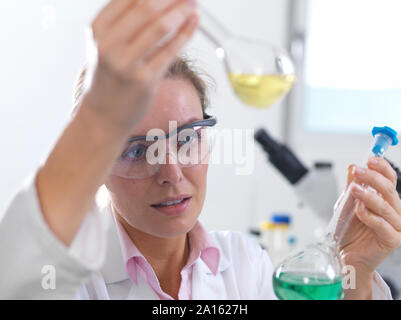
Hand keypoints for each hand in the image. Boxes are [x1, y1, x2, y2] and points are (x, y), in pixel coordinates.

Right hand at [82, 0, 198, 129]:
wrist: (103, 115)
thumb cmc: (108, 76)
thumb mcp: (105, 44)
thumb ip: (123, 19)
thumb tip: (160, 1)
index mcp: (98, 29)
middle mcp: (109, 45)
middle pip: (146, 7)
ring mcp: (127, 64)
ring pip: (160, 27)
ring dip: (181, 11)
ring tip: (193, 3)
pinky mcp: (145, 81)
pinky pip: (170, 51)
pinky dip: (185, 33)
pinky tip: (193, 22)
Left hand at [335, 157, 400, 297]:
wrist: (346, 255)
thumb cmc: (349, 230)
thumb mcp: (347, 204)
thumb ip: (352, 187)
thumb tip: (352, 166)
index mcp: (386, 200)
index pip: (389, 179)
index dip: (382, 167)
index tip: (369, 158)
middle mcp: (395, 211)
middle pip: (388, 190)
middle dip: (372, 178)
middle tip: (358, 171)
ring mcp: (396, 226)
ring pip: (385, 206)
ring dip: (369, 195)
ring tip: (354, 189)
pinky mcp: (392, 240)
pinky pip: (382, 225)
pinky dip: (369, 216)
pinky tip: (359, 210)